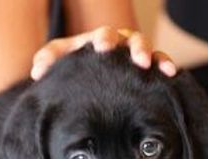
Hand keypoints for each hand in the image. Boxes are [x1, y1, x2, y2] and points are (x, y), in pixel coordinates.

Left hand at [31, 26, 176, 79]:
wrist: (93, 74)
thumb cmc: (80, 65)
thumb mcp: (64, 61)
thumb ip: (49, 60)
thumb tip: (37, 72)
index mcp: (101, 40)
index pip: (103, 35)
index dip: (104, 39)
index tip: (101, 49)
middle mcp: (121, 44)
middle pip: (130, 38)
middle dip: (133, 46)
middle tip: (134, 58)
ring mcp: (136, 54)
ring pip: (148, 48)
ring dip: (152, 55)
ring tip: (151, 66)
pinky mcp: (149, 65)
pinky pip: (161, 61)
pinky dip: (166, 64)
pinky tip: (170, 73)